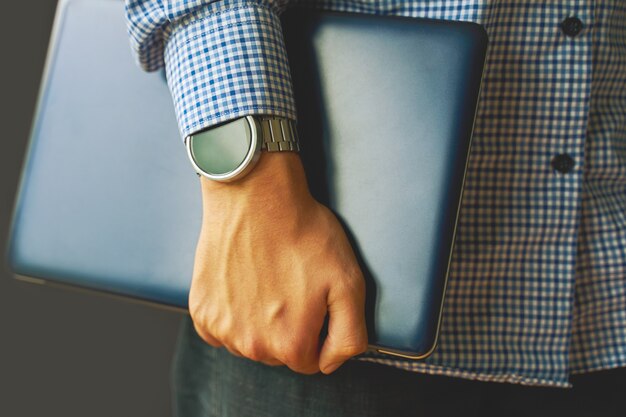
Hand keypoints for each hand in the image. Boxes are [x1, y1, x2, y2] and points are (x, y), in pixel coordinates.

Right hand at [188, 152, 367, 373]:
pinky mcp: (201, 310)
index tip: (313, 301)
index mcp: (290, 344)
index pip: (310, 361)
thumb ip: (350, 336)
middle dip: (289, 327)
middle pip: (278, 354)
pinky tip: (243, 282)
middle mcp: (252, 346)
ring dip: (259, 321)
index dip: (317, 331)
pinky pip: (221, 328)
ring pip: (249, 342)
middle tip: (292, 285)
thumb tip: (331, 364)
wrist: (256, 197)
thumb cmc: (303, 234)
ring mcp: (222, 328)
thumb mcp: (349, 282)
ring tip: (268, 279)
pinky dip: (232, 312)